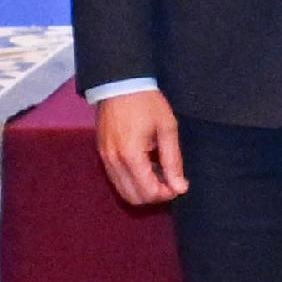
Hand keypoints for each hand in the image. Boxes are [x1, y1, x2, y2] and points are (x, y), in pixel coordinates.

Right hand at [94, 88, 191, 208]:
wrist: (119, 84)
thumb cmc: (147, 103)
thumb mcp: (167, 129)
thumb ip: (173, 161)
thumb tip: (180, 187)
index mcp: (131, 155)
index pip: (148, 192)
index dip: (166, 194)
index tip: (179, 185)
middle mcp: (113, 161)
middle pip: (133, 197)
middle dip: (154, 195)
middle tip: (170, 182)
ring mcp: (105, 158)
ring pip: (123, 191)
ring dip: (142, 189)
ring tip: (160, 173)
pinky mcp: (102, 154)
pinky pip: (116, 178)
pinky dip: (132, 181)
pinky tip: (147, 167)